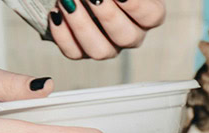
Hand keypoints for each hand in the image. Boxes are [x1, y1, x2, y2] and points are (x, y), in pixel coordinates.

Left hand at [49, 0, 165, 59]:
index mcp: (145, 12)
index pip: (152, 16)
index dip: (137, 7)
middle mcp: (129, 33)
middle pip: (127, 37)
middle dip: (107, 15)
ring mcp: (107, 44)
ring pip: (100, 51)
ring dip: (82, 26)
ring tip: (66, 1)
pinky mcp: (82, 49)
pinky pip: (74, 52)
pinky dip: (62, 34)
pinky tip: (55, 13)